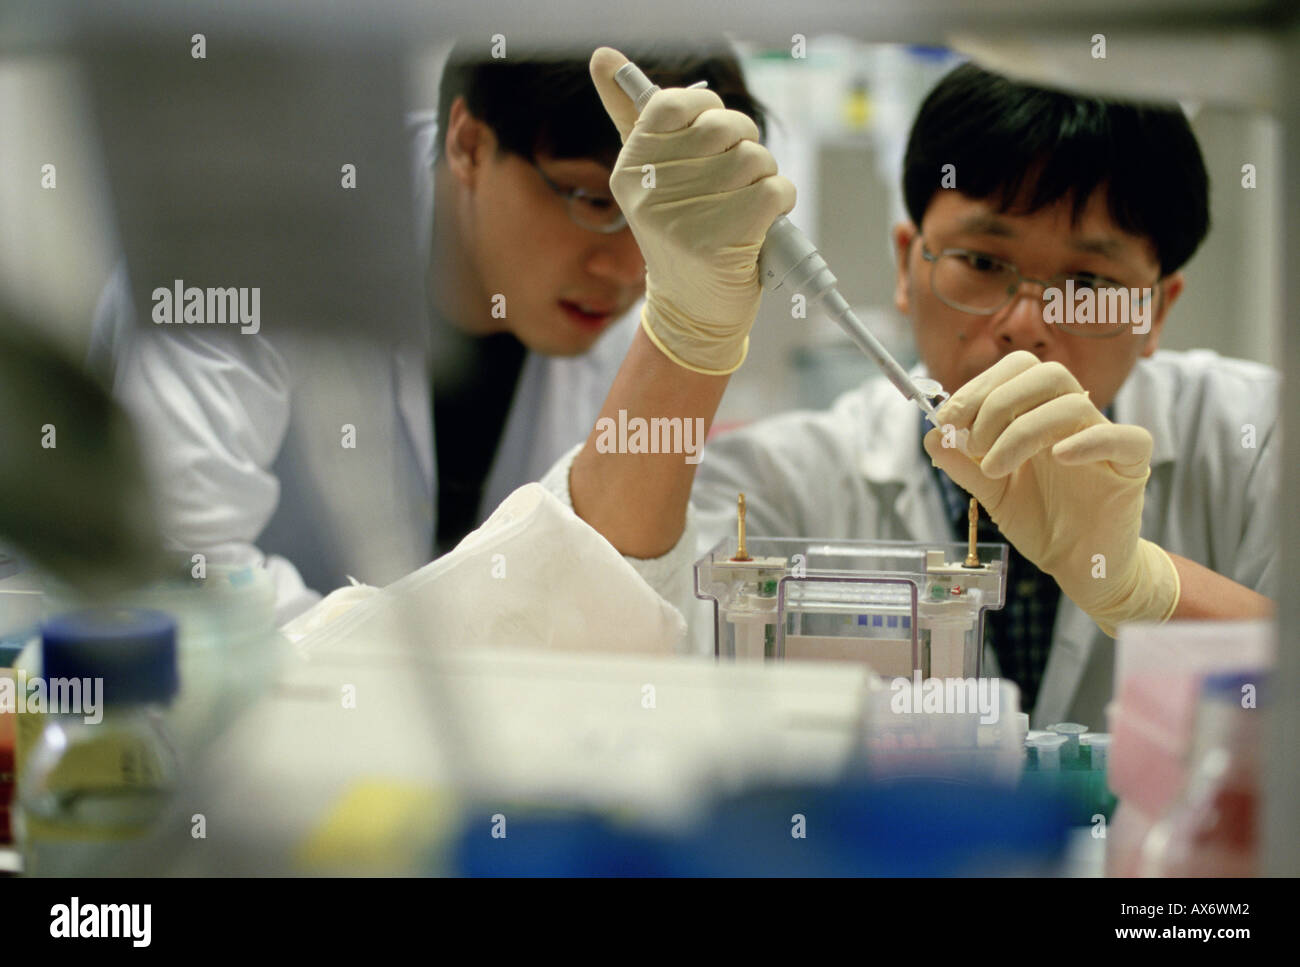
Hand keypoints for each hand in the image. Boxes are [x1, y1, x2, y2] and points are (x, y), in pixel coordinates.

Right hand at [589, 47, 795, 374]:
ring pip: (755, 157)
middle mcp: (650, 190)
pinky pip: (776, 188)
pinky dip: (782, 202)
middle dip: (745, 148)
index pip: (677, 103)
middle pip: (725, 127)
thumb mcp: (651, 178)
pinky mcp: (722, 239)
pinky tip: (763, 224)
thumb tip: (603, 58)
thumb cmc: (683, 235)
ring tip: (745, 209)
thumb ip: (631, 117)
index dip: (710, 114)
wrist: (694, 311)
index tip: (713, 142)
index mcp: (630, 168)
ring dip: (765, 179)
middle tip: (734, 183)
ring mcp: (684, 215)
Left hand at [923, 350, 1179, 636]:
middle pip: (1046, 373)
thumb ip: (962, 464)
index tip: (949, 419)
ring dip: (1022, 430)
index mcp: (1039, 413)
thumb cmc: (1040, 520)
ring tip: (994, 468)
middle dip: (998, 401)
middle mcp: (1072, 418)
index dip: (980, 386)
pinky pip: (1124, 437)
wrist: (1077, 564)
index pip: (1017, 371)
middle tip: (973, 441)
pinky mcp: (1131, 466)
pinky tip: (1058, 457)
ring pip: (1072, 403)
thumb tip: (931, 436)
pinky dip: (1087, 441)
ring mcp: (1104, 438)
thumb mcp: (991, 492)